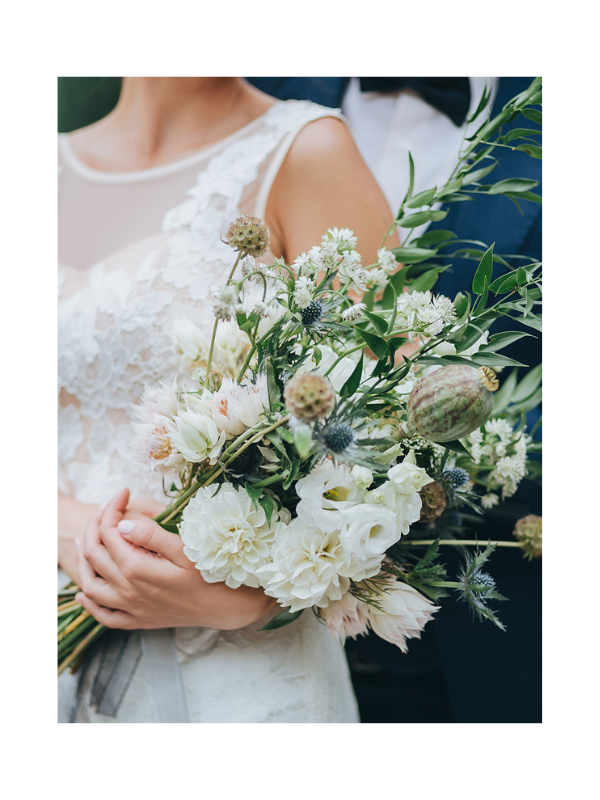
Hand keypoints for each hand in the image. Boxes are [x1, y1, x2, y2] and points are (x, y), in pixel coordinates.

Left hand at [75, 488, 275, 630]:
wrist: (225, 607)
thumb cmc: (210, 573)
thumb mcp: (185, 549)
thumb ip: (151, 536)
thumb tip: (122, 525)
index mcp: (138, 569)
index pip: (111, 532)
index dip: (112, 508)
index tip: (123, 492)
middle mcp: (128, 590)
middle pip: (96, 554)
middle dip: (95, 525)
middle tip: (106, 507)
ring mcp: (130, 608)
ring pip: (91, 585)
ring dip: (83, 561)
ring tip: (85, 540)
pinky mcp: (137, 621)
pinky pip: (104, 615)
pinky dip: (89, 604)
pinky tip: (84, 593)